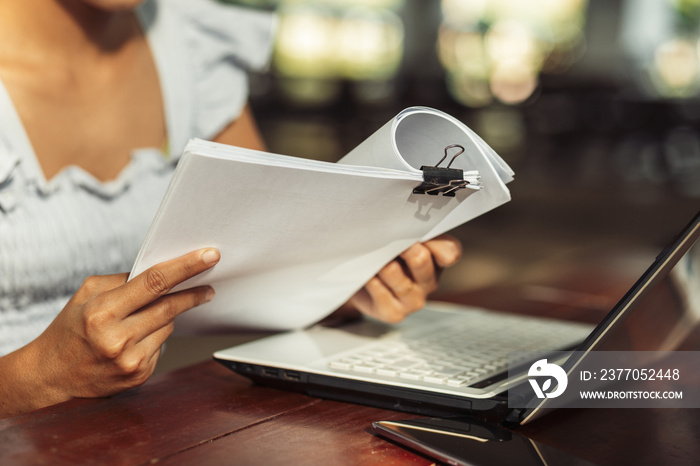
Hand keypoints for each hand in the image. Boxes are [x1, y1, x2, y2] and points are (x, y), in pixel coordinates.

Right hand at [0, 248, 219, 417]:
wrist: (49, 375)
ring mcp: (130, 360)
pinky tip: (135, 339)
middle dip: (193, 292)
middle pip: (170, 306)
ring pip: (168, 326)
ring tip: (144, 316)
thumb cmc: (70, 328)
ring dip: (167, 315)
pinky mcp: (139, 375)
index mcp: (102, 311)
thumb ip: (123, 280)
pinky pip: (161, 345)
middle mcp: (117, 338)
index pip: (155, 282)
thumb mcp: (87, 294)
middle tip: (208, 282)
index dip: (186, 267)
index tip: (210, 256)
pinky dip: (155, 336)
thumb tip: (162, 272)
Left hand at [348, 234, 461, 322]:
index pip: (449, 251)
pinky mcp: (394, 313)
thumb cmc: (385, 255)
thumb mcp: (400, 239)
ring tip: (371, 256)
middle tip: (385, 238)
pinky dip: (370, 280)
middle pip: (420, 259)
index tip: (414, 233)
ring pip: (394, 273)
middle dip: (400, 246)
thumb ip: (409, 230)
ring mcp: (414, 300)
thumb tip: (400, 221)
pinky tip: (366, 275)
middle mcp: (430, 282)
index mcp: (438, 261)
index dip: (433, 241)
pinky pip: (380, 292)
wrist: (362, 282)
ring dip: (380, 262)